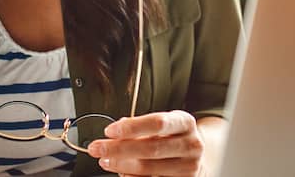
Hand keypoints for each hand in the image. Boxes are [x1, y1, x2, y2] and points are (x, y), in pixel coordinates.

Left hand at [87, 110, 205, 176]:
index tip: (109, 131)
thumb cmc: (172, 138)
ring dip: (121, 165)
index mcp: (185, 122)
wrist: (197, 158)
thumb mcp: (163, 126)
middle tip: (97, 148)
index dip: (132, 127)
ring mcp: (190, 167)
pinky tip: (123, 173)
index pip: (157, 123)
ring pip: (149, 169)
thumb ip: (140, 128)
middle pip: (151, 148)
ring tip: (105, 161)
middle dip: (119, 149)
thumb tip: (115, 134)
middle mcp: (192, 145)